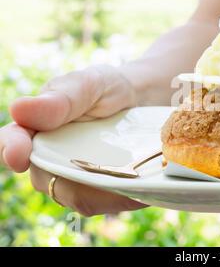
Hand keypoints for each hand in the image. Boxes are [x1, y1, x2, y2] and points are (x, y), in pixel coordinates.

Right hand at [0, 65, 147, 215]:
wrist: (140, 101)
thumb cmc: (106, 88)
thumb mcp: (89, 84)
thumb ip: (61, 99)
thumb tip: (19, 109)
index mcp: (35, 128)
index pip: (13, 142)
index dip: (12, 150)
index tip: (19, 156)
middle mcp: (48, 158)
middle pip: (47, 180)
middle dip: (74, 179)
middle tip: (109, 171)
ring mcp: (73, 177)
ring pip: (78, 198)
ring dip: (103, 193)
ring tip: (132, 179)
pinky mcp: (97, 189)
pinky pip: (103, 202)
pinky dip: (121, 197)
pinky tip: (140, 190)